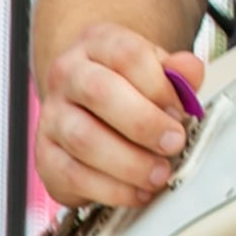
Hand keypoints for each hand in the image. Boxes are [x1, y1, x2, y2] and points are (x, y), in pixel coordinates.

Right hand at [34, 22, 207, 209]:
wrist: (90, 106)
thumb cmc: (130, 88)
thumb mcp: (158, 71)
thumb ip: (178, 73)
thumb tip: (190, 70)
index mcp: (97, 44)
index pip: (126, 55)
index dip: (159, 86)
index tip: (181, 111)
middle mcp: (67, 75)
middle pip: (100, 93)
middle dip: (144, 124)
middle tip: (173, 143)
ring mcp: (51, 116)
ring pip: (84, 138)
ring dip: (130, 162)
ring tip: (159, 173)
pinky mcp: (45, 156)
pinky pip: (73, 176)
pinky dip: (111, 189)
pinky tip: (137, 191)